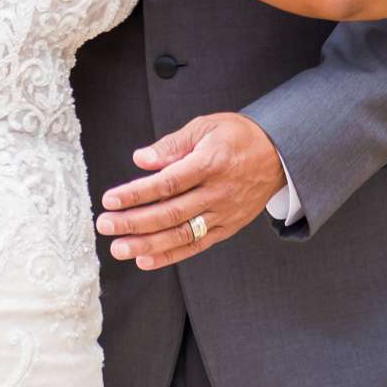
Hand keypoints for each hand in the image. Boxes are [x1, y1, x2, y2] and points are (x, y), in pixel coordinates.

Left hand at [95, 113, 286, 270]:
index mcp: (211, 163)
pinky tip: (145, 259)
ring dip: (147, 244)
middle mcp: (218, 192)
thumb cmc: (239, 137)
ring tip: (119, 248)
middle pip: (171, 212)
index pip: (168, 183)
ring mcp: (224, 213)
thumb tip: (141, 159)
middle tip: (106, 225)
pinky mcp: (227, 228)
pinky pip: (196, 245)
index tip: (110, 200)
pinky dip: (170, 255)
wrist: (280, 155)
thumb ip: (172, 144)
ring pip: (182, 234)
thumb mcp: (206, 126)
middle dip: (134, 221)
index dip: (137, 193)